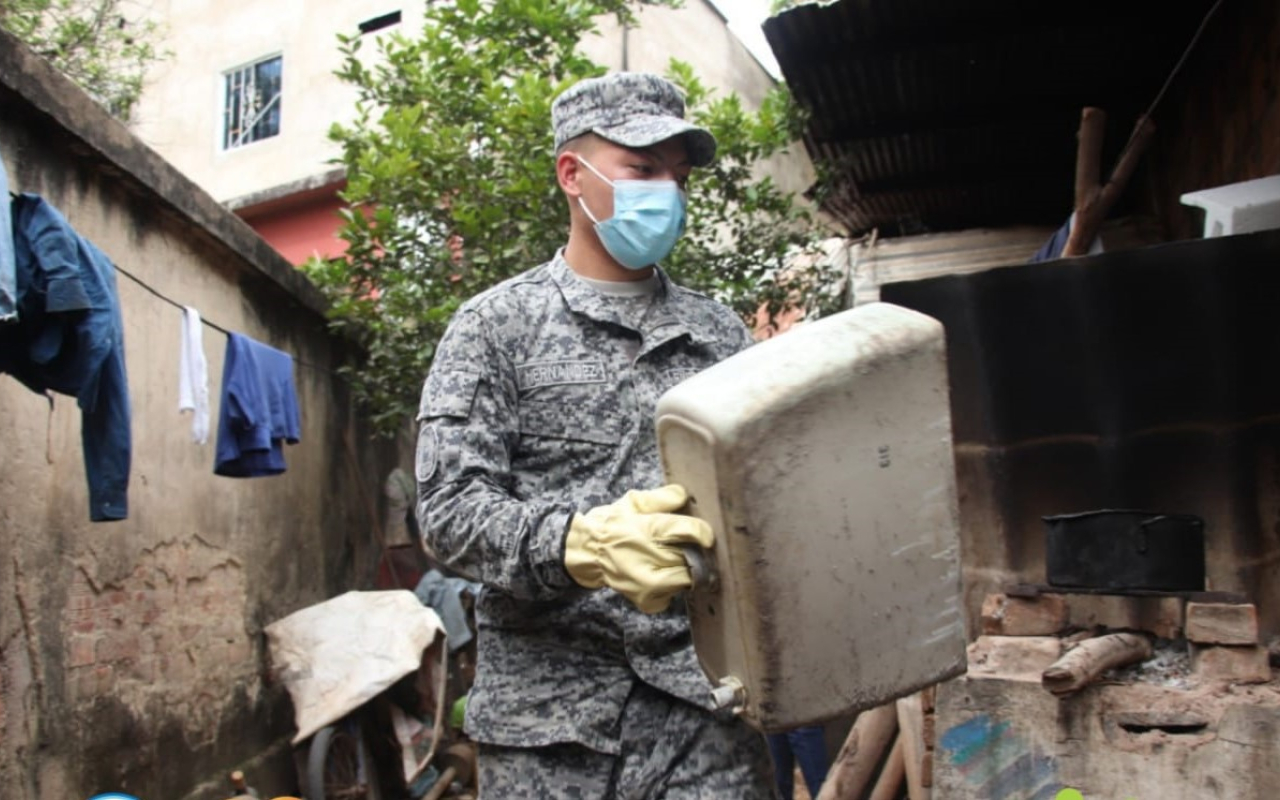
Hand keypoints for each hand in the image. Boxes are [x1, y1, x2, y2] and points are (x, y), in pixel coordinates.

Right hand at [564, 484, 712, 612]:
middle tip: (689, 547)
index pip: (689, 531)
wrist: (587, 553)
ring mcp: (649, 584)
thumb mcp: (633, 502)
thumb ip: (661, 498)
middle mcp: (649, 558)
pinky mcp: (647, 601)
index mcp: (648, 529)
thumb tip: (684, 495)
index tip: (706, 535)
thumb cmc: (612, 525)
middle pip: (692, 557)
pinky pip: (674, 594)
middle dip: (694, 552)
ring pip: (687, 578)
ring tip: (671, 560)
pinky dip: (672, 586)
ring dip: (685, 569)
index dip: (703, 532)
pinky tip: (660, 574)